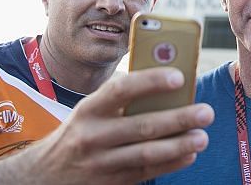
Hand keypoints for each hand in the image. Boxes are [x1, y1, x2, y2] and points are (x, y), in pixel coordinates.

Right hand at [0, 67, 213, 183]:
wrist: (44, 174)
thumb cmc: (81, 129)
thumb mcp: (91, 109)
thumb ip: (122, 98)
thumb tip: (169, 83)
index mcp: (89, 108)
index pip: (121, 90)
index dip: (151, 82)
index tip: (179, 76)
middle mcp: (92, 136)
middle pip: (141, 126)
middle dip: (178, 119)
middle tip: (206, 112)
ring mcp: (100, 163)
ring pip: (145, 153)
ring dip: (178, 145)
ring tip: (202, 137)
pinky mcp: (110, 182)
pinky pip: (145, 172)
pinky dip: (170, 164)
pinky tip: (189, 155)